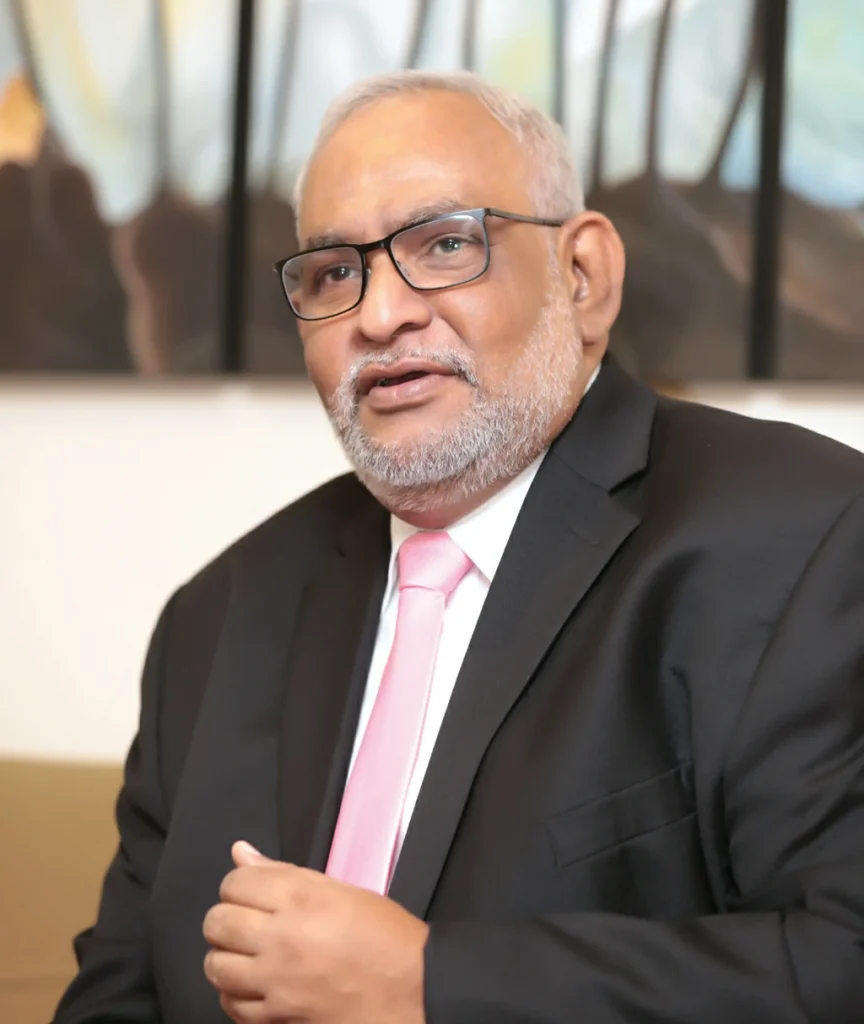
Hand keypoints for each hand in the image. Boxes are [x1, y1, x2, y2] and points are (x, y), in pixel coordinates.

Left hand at [203, 841, 428, 1023]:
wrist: (413, 990)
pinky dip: (235, 994)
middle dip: (227, 917)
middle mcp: (282, 938)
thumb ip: (285, 873)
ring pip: (215, 966)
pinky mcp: (277, 1018)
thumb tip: (241, 853)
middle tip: (248, 921)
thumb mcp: (341, 890)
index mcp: (301, 898)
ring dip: (226, 956)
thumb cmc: (385, 936)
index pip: (235, 882)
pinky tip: (253, 984)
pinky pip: (231, 1005)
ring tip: (248, 954)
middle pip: (217, 921)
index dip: (240, 884)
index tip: (254, 892)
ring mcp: (277, 982)